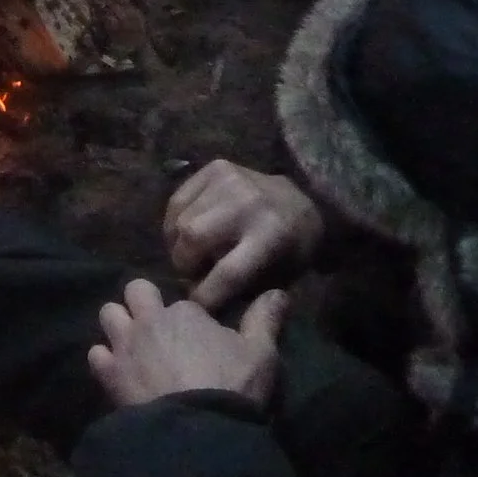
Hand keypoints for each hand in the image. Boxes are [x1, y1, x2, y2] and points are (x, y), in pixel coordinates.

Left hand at [89, 278, 286, 409]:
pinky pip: (95, 355)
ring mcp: (125, 346)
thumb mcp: (261, 353)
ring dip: (119, 326)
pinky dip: (105, 361)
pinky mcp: (109, 375)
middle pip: (134, 290)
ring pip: (108, 315)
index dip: (189, 317)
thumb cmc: (232, 387)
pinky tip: (119, 373)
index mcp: (185, 312)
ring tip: (134, 346)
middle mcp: (149, 320)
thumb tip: (279, 292)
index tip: (198, 334)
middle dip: (142, 302)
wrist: (197, 432)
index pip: (182, 301)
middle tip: (157, 326)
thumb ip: (265, 319)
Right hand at [164, 161, 323, 309]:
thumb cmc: (293, 247)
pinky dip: (174, 221)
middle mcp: (247, 205)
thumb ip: (245, 290)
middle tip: (189, 275)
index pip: (227, 273)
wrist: (304, 199)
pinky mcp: (215, 168)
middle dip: (184, 265)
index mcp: (271, 236)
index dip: (205, 295)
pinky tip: (183, 233)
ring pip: (181, 221)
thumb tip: (204, 304)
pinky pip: (177, 199)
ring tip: (187, 255)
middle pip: (194, 239)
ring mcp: (228, 181)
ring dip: (177, 245)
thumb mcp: (282, 276)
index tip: (197, 307)